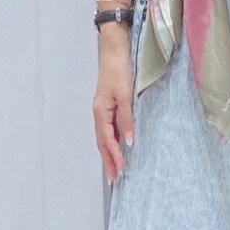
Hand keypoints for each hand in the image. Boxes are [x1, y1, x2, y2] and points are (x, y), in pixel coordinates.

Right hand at [93, 32, 134, 183]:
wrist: (115, 50)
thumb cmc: (118, 69)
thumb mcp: (125, 95)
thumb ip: (128, 118)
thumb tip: (130, 141)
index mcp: (100, 111)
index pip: (107, 140)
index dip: (114, 156)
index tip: (121, 170)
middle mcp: (99, 112)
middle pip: (102, 142)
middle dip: (109, 161)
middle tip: (114, 179)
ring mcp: (103, 109)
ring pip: (105, 137)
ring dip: (110, 153)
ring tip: (116, 168)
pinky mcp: (109, 105)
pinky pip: (110, 128)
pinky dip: (113, 140)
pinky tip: (120, 146)